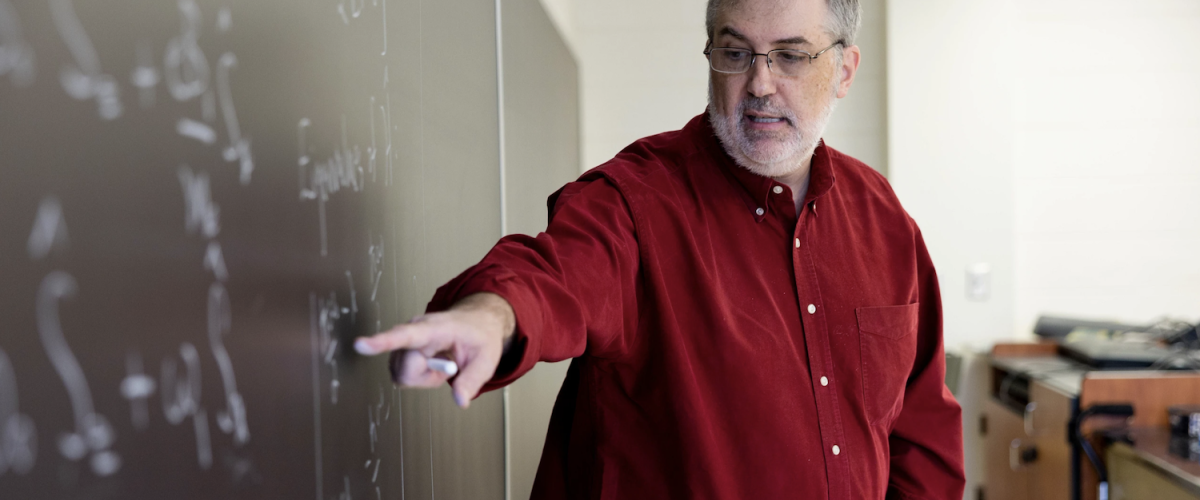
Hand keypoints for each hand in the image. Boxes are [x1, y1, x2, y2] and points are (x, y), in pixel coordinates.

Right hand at [354, 293, 514, 408]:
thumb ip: (472, 380)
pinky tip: (433, 363)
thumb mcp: (486, 359)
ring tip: (443, 361)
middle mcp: (414, 330)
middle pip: (405, 371)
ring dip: (425, 377)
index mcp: (435, 328)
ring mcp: (406, 340)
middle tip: (450, 365)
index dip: (381, 341)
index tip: (360, 344)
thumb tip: (459, 401)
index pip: (404, 336)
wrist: (476, 322)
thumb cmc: (480, 337)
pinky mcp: (401, 350)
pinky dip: (421, 376)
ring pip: (403, 376)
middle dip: (428, 377)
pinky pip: (403, 376)